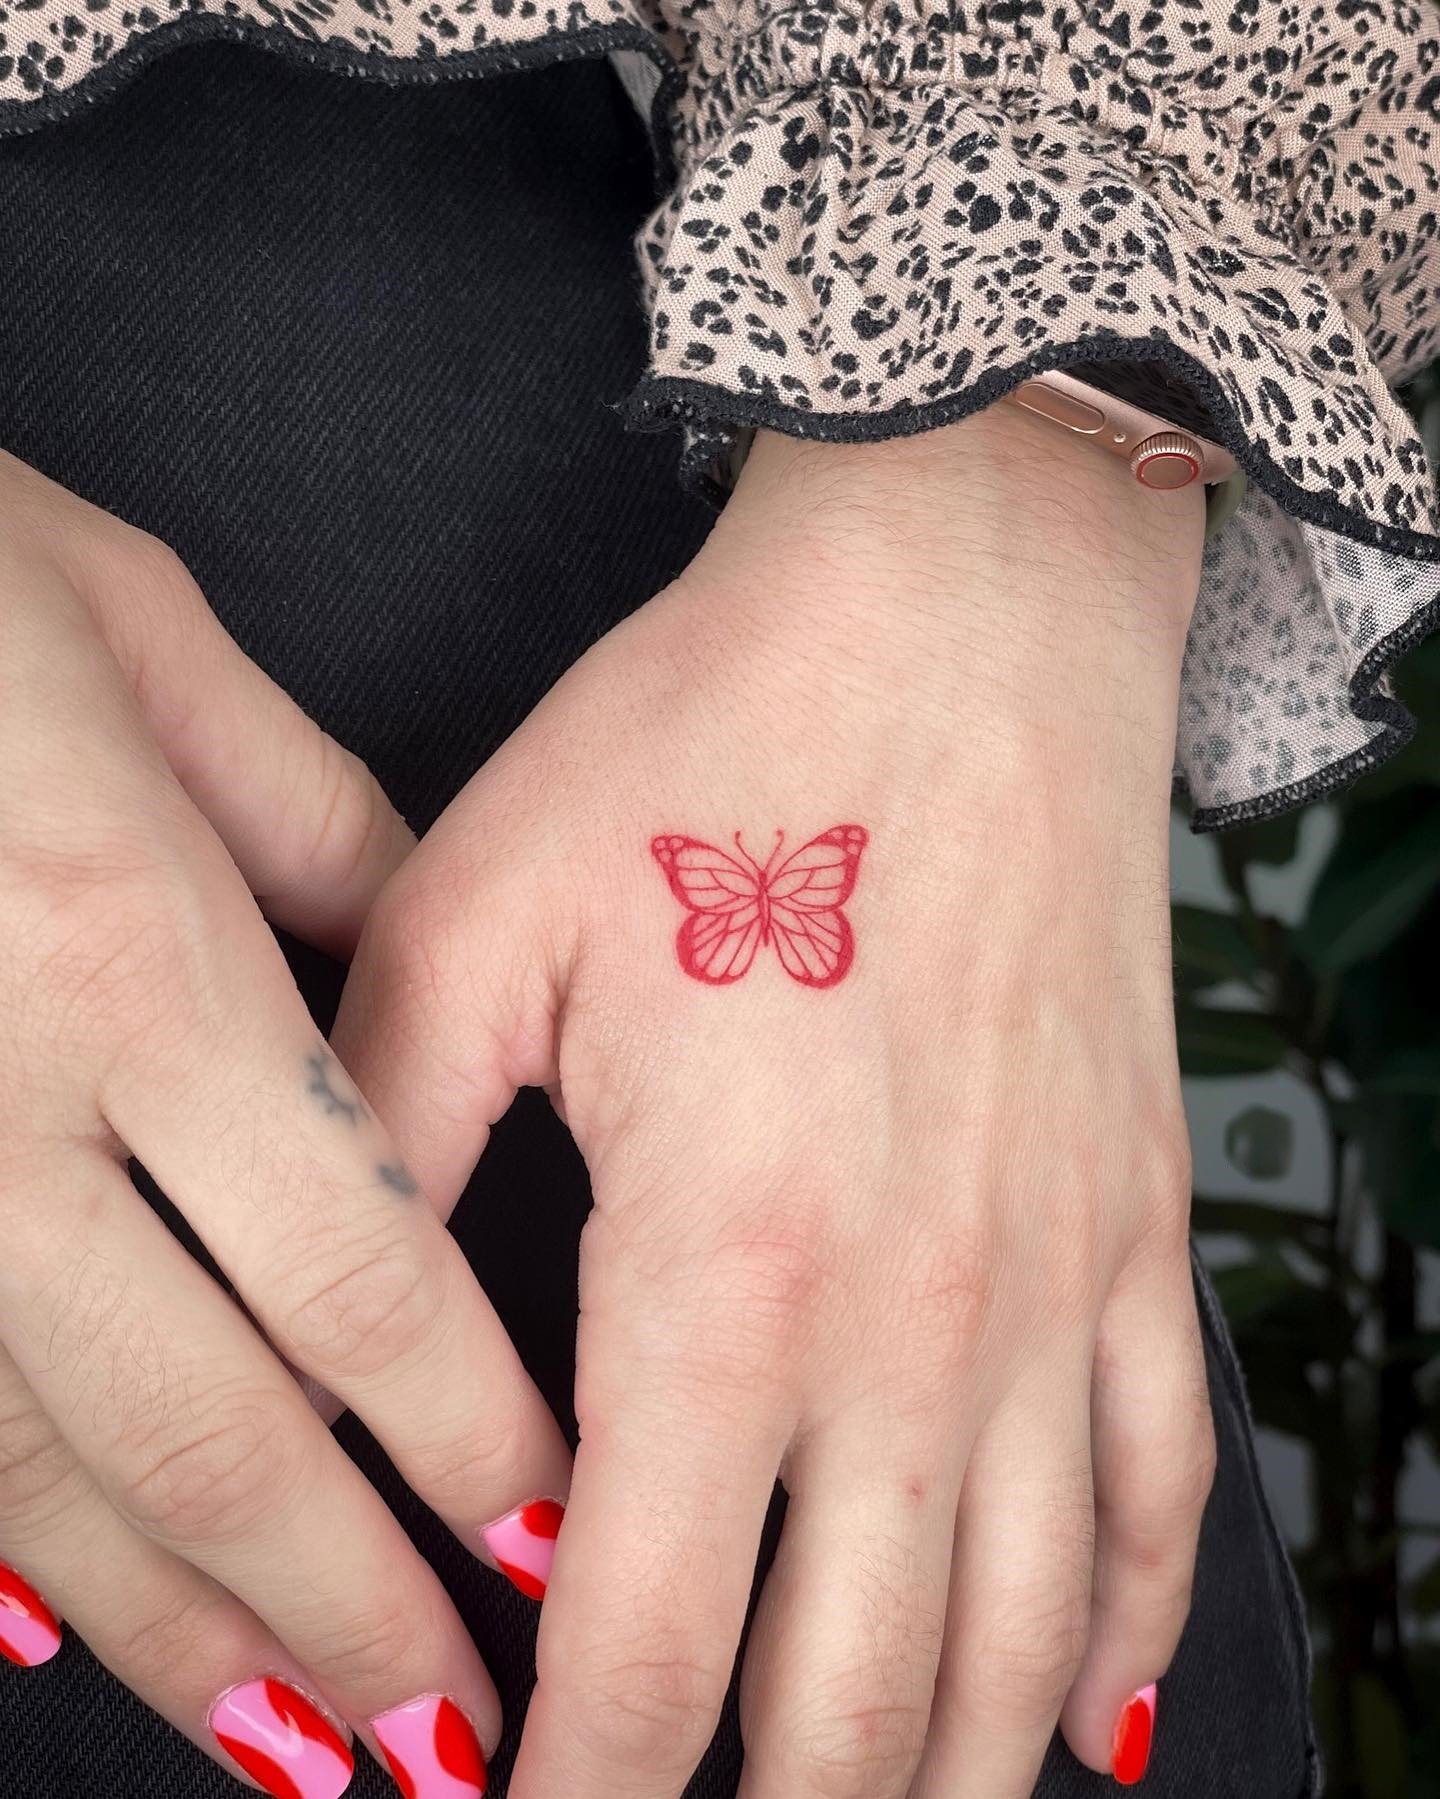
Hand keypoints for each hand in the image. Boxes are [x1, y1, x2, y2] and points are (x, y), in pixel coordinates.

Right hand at [0, 453, 569, 1793]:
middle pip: (210, 1417)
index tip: (555, 1541)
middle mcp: (2, 1102)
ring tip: (298, 1749)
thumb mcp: (161, 662)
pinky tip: (37, 1640)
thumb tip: (433, 979)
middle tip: (458, 1739)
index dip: (465, 1431)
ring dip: (179, 1628)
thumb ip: (321, 839)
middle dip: (346, 1599)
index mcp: (134, 959)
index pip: (354, 1264)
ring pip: (39, 1464)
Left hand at [333, 403, 1216, 1797]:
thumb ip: (384, 1147)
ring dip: (930, 1777)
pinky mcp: (1138, 1229)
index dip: (571, 1793)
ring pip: (1018, 1646)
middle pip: (845, 1702)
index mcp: (729, 1266)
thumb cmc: (726, 740)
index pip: (642, 1646)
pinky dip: (1120, 1638)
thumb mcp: (482, 918)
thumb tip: (332, 1334)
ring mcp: (1055, 1289)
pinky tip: (1082, 1724)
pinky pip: (1158, 1492)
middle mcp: (917, 1324)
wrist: (963, 613)